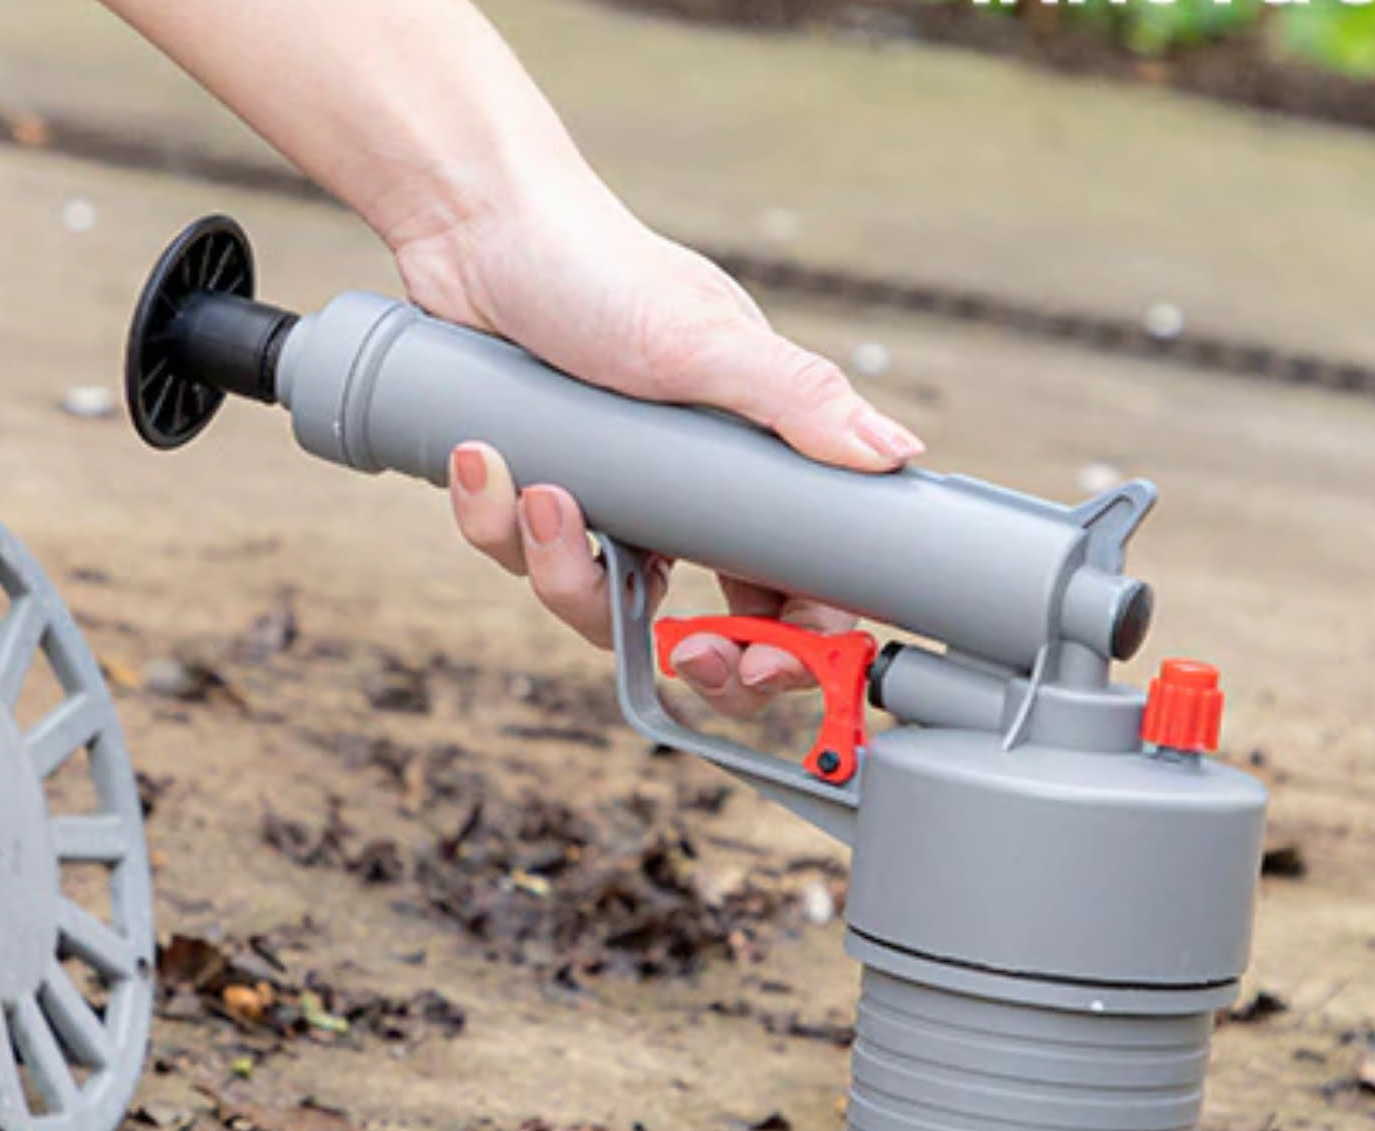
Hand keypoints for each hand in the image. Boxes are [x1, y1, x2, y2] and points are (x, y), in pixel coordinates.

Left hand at [398, 179, 922, 713]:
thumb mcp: (704, 339)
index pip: (794, 587)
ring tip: (544, 493)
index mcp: (747, 471)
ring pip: (597, 606)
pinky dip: (494, 518)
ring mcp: (608, 505)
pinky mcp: (533, 500)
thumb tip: (896, 457)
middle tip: (686, 650)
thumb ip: (799, 401)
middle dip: (697, 659)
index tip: (769, 662)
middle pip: (707, 633)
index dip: (792, 643)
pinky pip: (518, 556)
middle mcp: (683, 500)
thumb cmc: (600, 266)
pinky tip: (484, 456)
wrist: (477, 223)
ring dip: (562, 571)